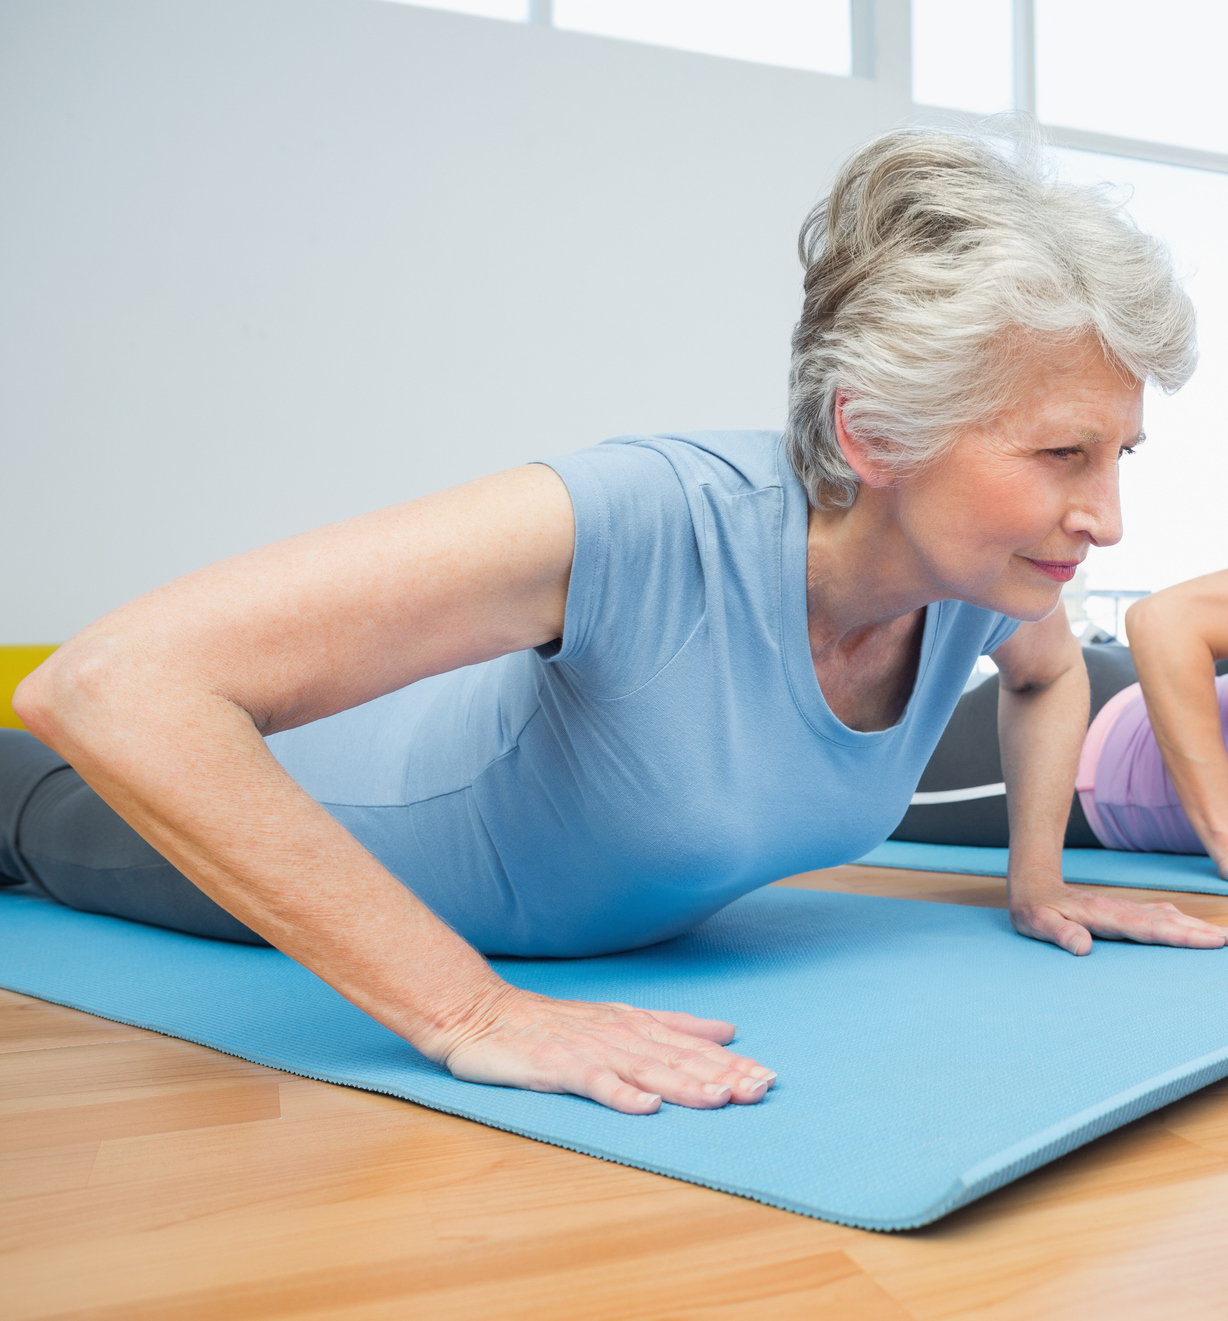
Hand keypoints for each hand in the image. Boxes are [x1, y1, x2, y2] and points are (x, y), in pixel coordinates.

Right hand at [438, 985, 775, 1113]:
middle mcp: (618, 1034)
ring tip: (719, 1098)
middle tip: (760, 1089)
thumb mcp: (619, 1017)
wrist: (482, 1014)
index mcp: (635, 1024)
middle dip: (721, 1075)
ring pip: (645, 1069)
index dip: (730, 1062)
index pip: (691, 1045)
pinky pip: (593, 1082)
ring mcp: (588, 1050)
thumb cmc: (552, 1022)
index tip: (768, 1078)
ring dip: (683, 1084)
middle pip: (677, 1058)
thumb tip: (728, 1030)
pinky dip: (620, 1094)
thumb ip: (674, 1025)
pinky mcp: (556, 1065)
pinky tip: (645, 1107)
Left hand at [1010, 880, 1227, 955]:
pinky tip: (1191, 927)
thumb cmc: (1033, 908)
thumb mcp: (1036, 922)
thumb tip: (1082, 946)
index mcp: (1102, 916)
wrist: (1032, 884)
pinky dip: (1179, 922)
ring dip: (1194, 926)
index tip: (1210, 940)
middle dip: (1199, 931)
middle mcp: (1119, 911)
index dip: (1180, 935)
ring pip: (1165, 917)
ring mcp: (1122, 910)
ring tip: (1221, 936)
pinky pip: (1157, 917)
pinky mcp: (1122, 912)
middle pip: (1166, 921)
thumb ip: (1058, 933)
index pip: (1147, 928)